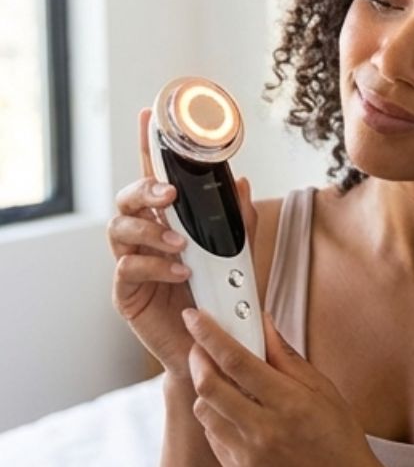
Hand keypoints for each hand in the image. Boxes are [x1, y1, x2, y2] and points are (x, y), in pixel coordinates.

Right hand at [107, 108, 257, 378]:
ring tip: (181, 245)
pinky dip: (155, 265)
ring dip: (152, 231)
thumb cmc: (219, 299)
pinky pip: (127, 268)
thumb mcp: (239, 257)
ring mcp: (132, 263)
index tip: (149, 117)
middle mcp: (146, 237)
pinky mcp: (126, 293)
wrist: (211, 349)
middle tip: (168, 195)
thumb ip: (240, 222)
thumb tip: (241, 181)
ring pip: (120, 228)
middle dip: (145, 190)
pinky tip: (180, 272)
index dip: (149, 148)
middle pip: (127, 198)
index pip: (155, 179)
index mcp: (169, 223)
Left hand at [183, 306, 384, 466]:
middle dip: (198, 358)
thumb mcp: (323, 389)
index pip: (236, 360)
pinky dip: (216, 417)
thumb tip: (263, 323)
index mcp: (289, 402)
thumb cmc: (339, 437)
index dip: (209, 335)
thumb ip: (286, 356)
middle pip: (208, 386)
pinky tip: (234, 410)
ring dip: (205, 389)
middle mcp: (264, 431)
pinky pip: (212, 437)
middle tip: (200, 346)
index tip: (194, 318)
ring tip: (221, 379)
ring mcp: (248, 456)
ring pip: (204, 412)